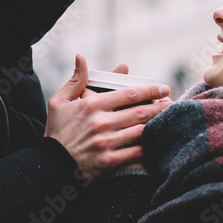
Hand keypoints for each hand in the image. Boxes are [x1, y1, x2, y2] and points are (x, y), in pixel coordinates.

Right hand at [46, 54, 169, 181]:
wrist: (50, 165)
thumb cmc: (56, 132)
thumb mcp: (59, 102)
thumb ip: (76, 80)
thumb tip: (81, 57)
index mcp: (91, 105)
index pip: (128, 93)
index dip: (150, 90)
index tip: (163, 88)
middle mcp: (101, 123)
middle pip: (140, 112)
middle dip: (160, 106)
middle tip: (172, 102)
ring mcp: (106, 143)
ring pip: (141, 131)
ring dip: (159, 124)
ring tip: (170, 119)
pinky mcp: (109, 161)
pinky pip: (136, 152)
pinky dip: (150, 146)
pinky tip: (159, 141)